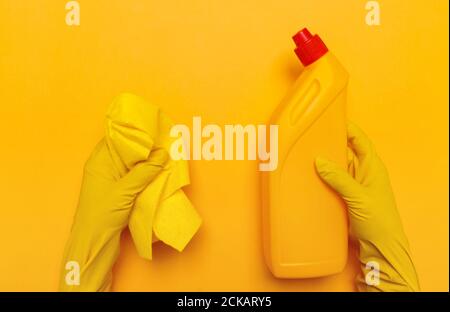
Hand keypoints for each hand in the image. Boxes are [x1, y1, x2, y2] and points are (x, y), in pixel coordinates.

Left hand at [59, 140, 167, 290]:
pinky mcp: (117, 192)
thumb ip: (145, 171)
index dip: (132, 132)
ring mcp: (110, 181)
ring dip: (145, 161)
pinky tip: (157, 173)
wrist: (93, 244)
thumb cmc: (102, 214)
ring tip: (163, 154)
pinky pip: (132, 177)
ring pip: (130, 164)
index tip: (150, 128)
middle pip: (124, 150)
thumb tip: (162, 153)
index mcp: (98, 162)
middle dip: (143, 146)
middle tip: (162, 139)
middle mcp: (103, 168)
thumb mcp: (126, 190)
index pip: (115, 138)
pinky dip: (144, 174)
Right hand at [315, 123, 418, 291]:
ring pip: (334, 169)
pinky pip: (329, 184)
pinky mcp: (343, 198)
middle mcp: (362, 173)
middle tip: (310, 140)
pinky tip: (308, 180)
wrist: (379, 247)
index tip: (331, 121)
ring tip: (304, 158)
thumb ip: (340, 178)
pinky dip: (319, 181)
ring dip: (321, 166)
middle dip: (328, 147)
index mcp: (372, 167)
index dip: (348, 129)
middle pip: (343, 153)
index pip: (360, 140)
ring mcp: (352, 186)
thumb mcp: (359, 196)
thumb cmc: (379, 221)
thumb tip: (320, 161)